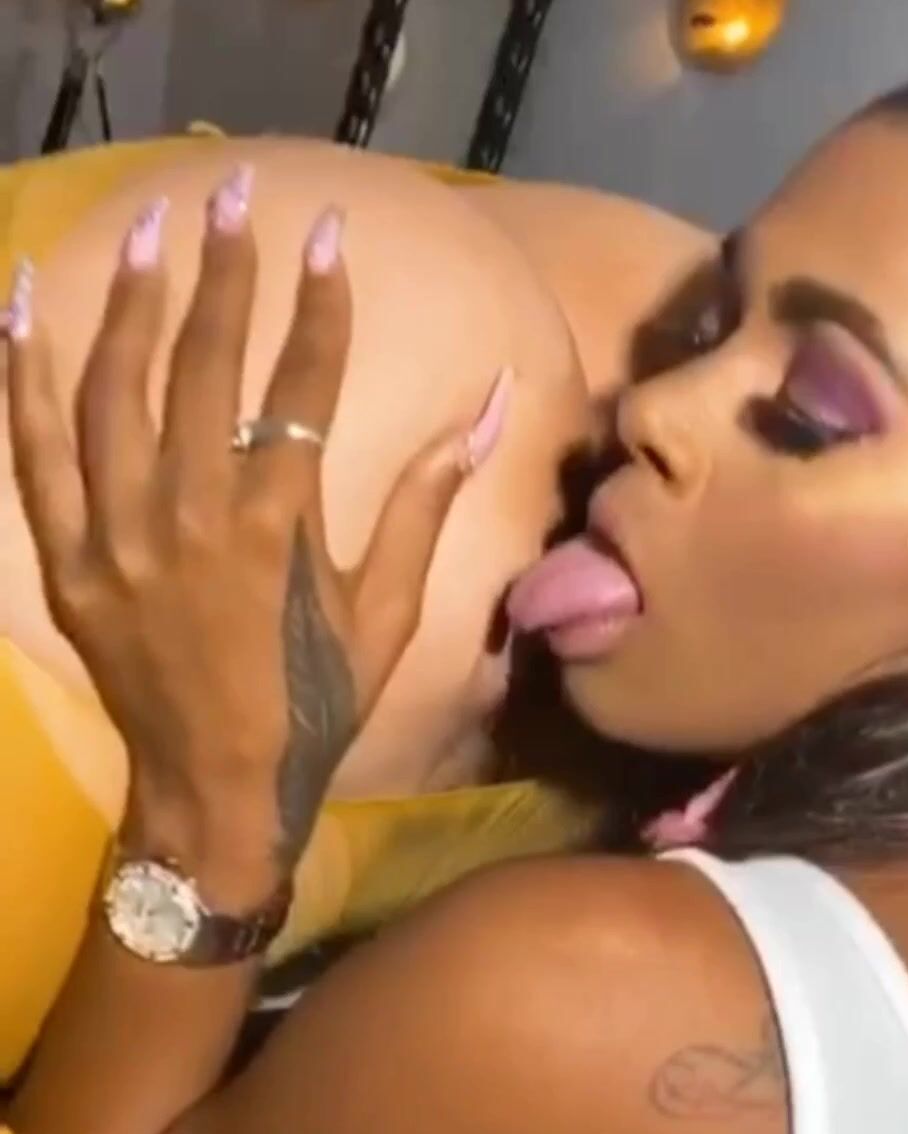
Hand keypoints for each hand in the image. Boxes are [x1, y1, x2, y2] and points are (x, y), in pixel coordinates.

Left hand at [1, 168, 511, 903]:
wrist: (214, 791)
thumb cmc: (312, 708)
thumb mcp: (384, 616)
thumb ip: (424, 506)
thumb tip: (486, 408)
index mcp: (277, 529)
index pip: (301, 384)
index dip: (319, 303)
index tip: (328, 232)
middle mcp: (192, 518)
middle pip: (206, 363)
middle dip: (227, 269)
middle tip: (239, 193)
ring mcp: (119, 537)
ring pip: (117, 388)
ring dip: (133, 299)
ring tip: (153, 228)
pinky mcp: (69, 560)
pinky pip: (37, 451)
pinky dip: (27, 375)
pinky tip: (27, 303)